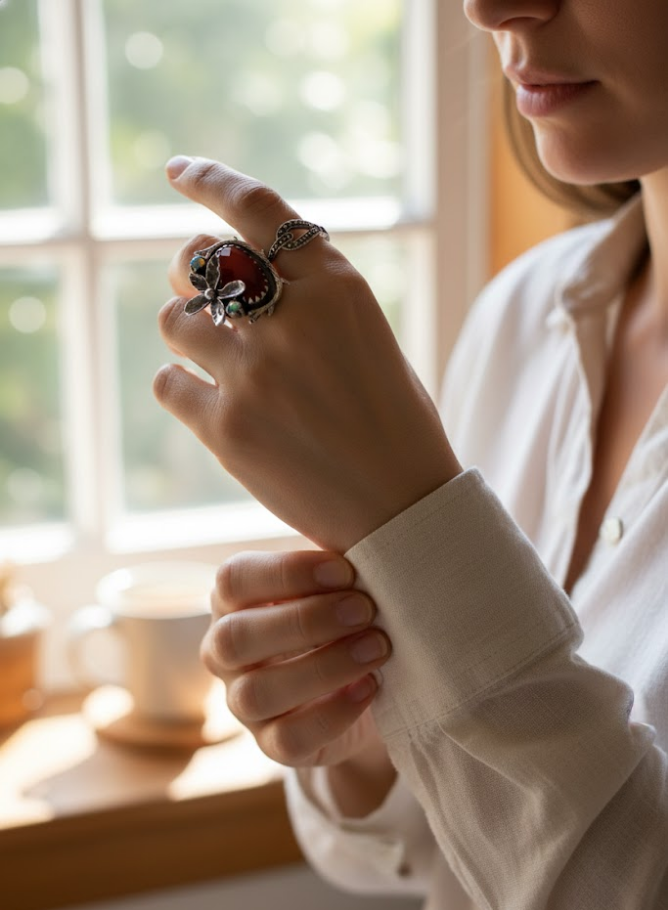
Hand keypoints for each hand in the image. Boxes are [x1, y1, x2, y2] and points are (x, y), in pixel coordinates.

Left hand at [155, 157, 461, 551]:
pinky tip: (213, 407)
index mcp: (338, 285)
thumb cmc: (394, 423)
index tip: (178, 171)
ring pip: (174, 321)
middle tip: (203, 295)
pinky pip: (168, 383)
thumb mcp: (367, 336)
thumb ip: (311, 298)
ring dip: (188, 335)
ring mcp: (256, 373)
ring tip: (218, 363)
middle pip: (200, 260)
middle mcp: (293, 318)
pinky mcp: (228, 428)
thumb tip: (238, 274)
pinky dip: (182, 389)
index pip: (255, 207)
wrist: (404, 509)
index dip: (208, 181)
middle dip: (190, 271)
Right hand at [200, 549, 391, 768]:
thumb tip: (370, 538)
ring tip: (378, 647)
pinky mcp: (272, 744)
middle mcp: (226, 651)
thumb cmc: (349, 613)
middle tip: (365, 609)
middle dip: (305, 621)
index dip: (286, 573)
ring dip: (322, 668)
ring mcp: (243, 702)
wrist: (370, 679)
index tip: (345, 569)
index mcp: (234, 599)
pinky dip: (333, 713)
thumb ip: (337, 563)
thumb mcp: (338, 582)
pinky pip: (287, 740)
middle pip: (236, 638)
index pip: (234, 580)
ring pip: (257, 694)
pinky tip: (371, 687)